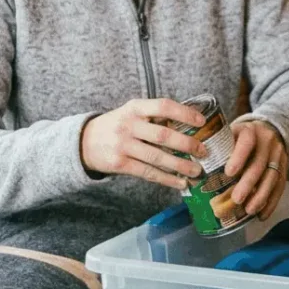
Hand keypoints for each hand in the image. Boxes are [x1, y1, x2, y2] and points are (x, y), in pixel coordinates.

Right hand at [80, 98, 205, 191]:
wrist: (84, 141)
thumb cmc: (117, 126)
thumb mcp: (131, 113)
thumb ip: (154, 116)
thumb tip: (190, 124)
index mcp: (135, 107)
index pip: (163, 106)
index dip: (184, 113)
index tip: (202, 122)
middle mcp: (128, 125)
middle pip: (163, 135)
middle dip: (187, 144)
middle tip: (204, 151)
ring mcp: (123, 145)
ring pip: (157, 157)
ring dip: (180, 165)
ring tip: (197, 171)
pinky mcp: (119, 164)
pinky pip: (148, 173)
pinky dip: (167, 179)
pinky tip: (180, 182)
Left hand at [224, 120, 288, 218]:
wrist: (269, 130)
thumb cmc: (240, 138)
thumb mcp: (229, 135)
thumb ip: (215, 150)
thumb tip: (191, 177)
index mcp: (250, 131)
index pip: (247, 141)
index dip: (239, 157)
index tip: (228, 173)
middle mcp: (267, 141)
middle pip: (259, 164)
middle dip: (248, 183)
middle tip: (236, 199)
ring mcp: (278, 155)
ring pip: (272, 177)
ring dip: (260, 196)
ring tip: (249, 210)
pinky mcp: (284, 168)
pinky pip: (280, 186)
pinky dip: (271, 203)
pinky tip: (261, 215)